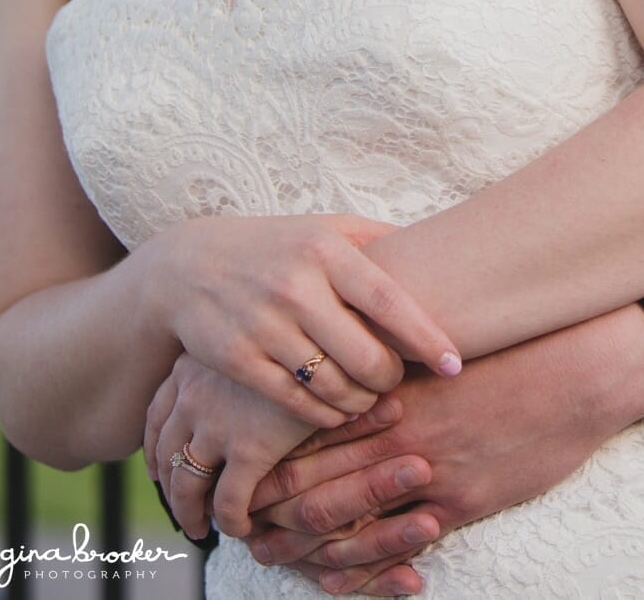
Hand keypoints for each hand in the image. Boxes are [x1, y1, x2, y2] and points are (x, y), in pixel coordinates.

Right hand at [143, 213, 462, 427]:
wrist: (189, 267)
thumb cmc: (276, 247)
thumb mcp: (324, 228)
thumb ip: (377, 241)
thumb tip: (437, 251)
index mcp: (325, 250)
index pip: (389, 301)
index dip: (426, 337)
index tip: (453, 365)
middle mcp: (296, 287)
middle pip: (365, 356)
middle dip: (390, 379)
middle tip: (396, 382)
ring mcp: (264, 325)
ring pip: (333, 386)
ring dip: (359, 402)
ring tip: (367, 397)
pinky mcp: (239, 360)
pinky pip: (296, 404)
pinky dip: (324, 415)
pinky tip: (335, 409)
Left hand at [145, 352, 317, 541]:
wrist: (334, 342)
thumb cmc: (296, 337)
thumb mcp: (247, 342)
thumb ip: (227, 369)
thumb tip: (218, 399)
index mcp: (191, 364)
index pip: (156, 415)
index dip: (155, 448)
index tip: (159, 470)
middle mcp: (194, 394)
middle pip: (166, 454)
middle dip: (169, 487)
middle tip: (182, 508)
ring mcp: (218, 424)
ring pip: (187, 486)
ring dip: (190, 514)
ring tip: (201, 529)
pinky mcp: (250, 450)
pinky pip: (228, 502)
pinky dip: (231, 521)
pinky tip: (243, 527)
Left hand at [244, 306, 643, 595]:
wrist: (577, 366)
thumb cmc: (512, 349)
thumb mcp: (441, 350)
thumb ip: (397, 369)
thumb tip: (360, 376)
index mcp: (388, 392)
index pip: (308, 431)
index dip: (269, 456)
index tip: (242, 471)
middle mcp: (397, 434)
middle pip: (312, 482)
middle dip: (270, 510)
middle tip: (240, 526)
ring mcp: (429, 472)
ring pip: (347, 521)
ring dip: (306, 547)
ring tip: (274, 558)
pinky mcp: (463, 501)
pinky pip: (401, 544)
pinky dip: (368, 566)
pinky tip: (344, 577)